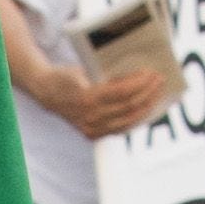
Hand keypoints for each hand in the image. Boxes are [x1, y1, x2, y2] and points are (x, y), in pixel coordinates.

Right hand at [61, 59, 176, 139]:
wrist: (46, 93)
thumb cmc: (66, 77)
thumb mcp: (83, 69)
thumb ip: (104, 75)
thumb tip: (133, 74)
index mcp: (87, 97)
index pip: (122, 92)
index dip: (140, 83)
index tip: (151, 73)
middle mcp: (90, 116)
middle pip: (128, 106)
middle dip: (148, 92)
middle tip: (159, 80)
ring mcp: (91, 128)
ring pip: (128, 121)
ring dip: (146, 107)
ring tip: (156, 94)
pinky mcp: (92, 134)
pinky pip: (120, 129)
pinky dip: (135, 120)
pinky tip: (145, 110)